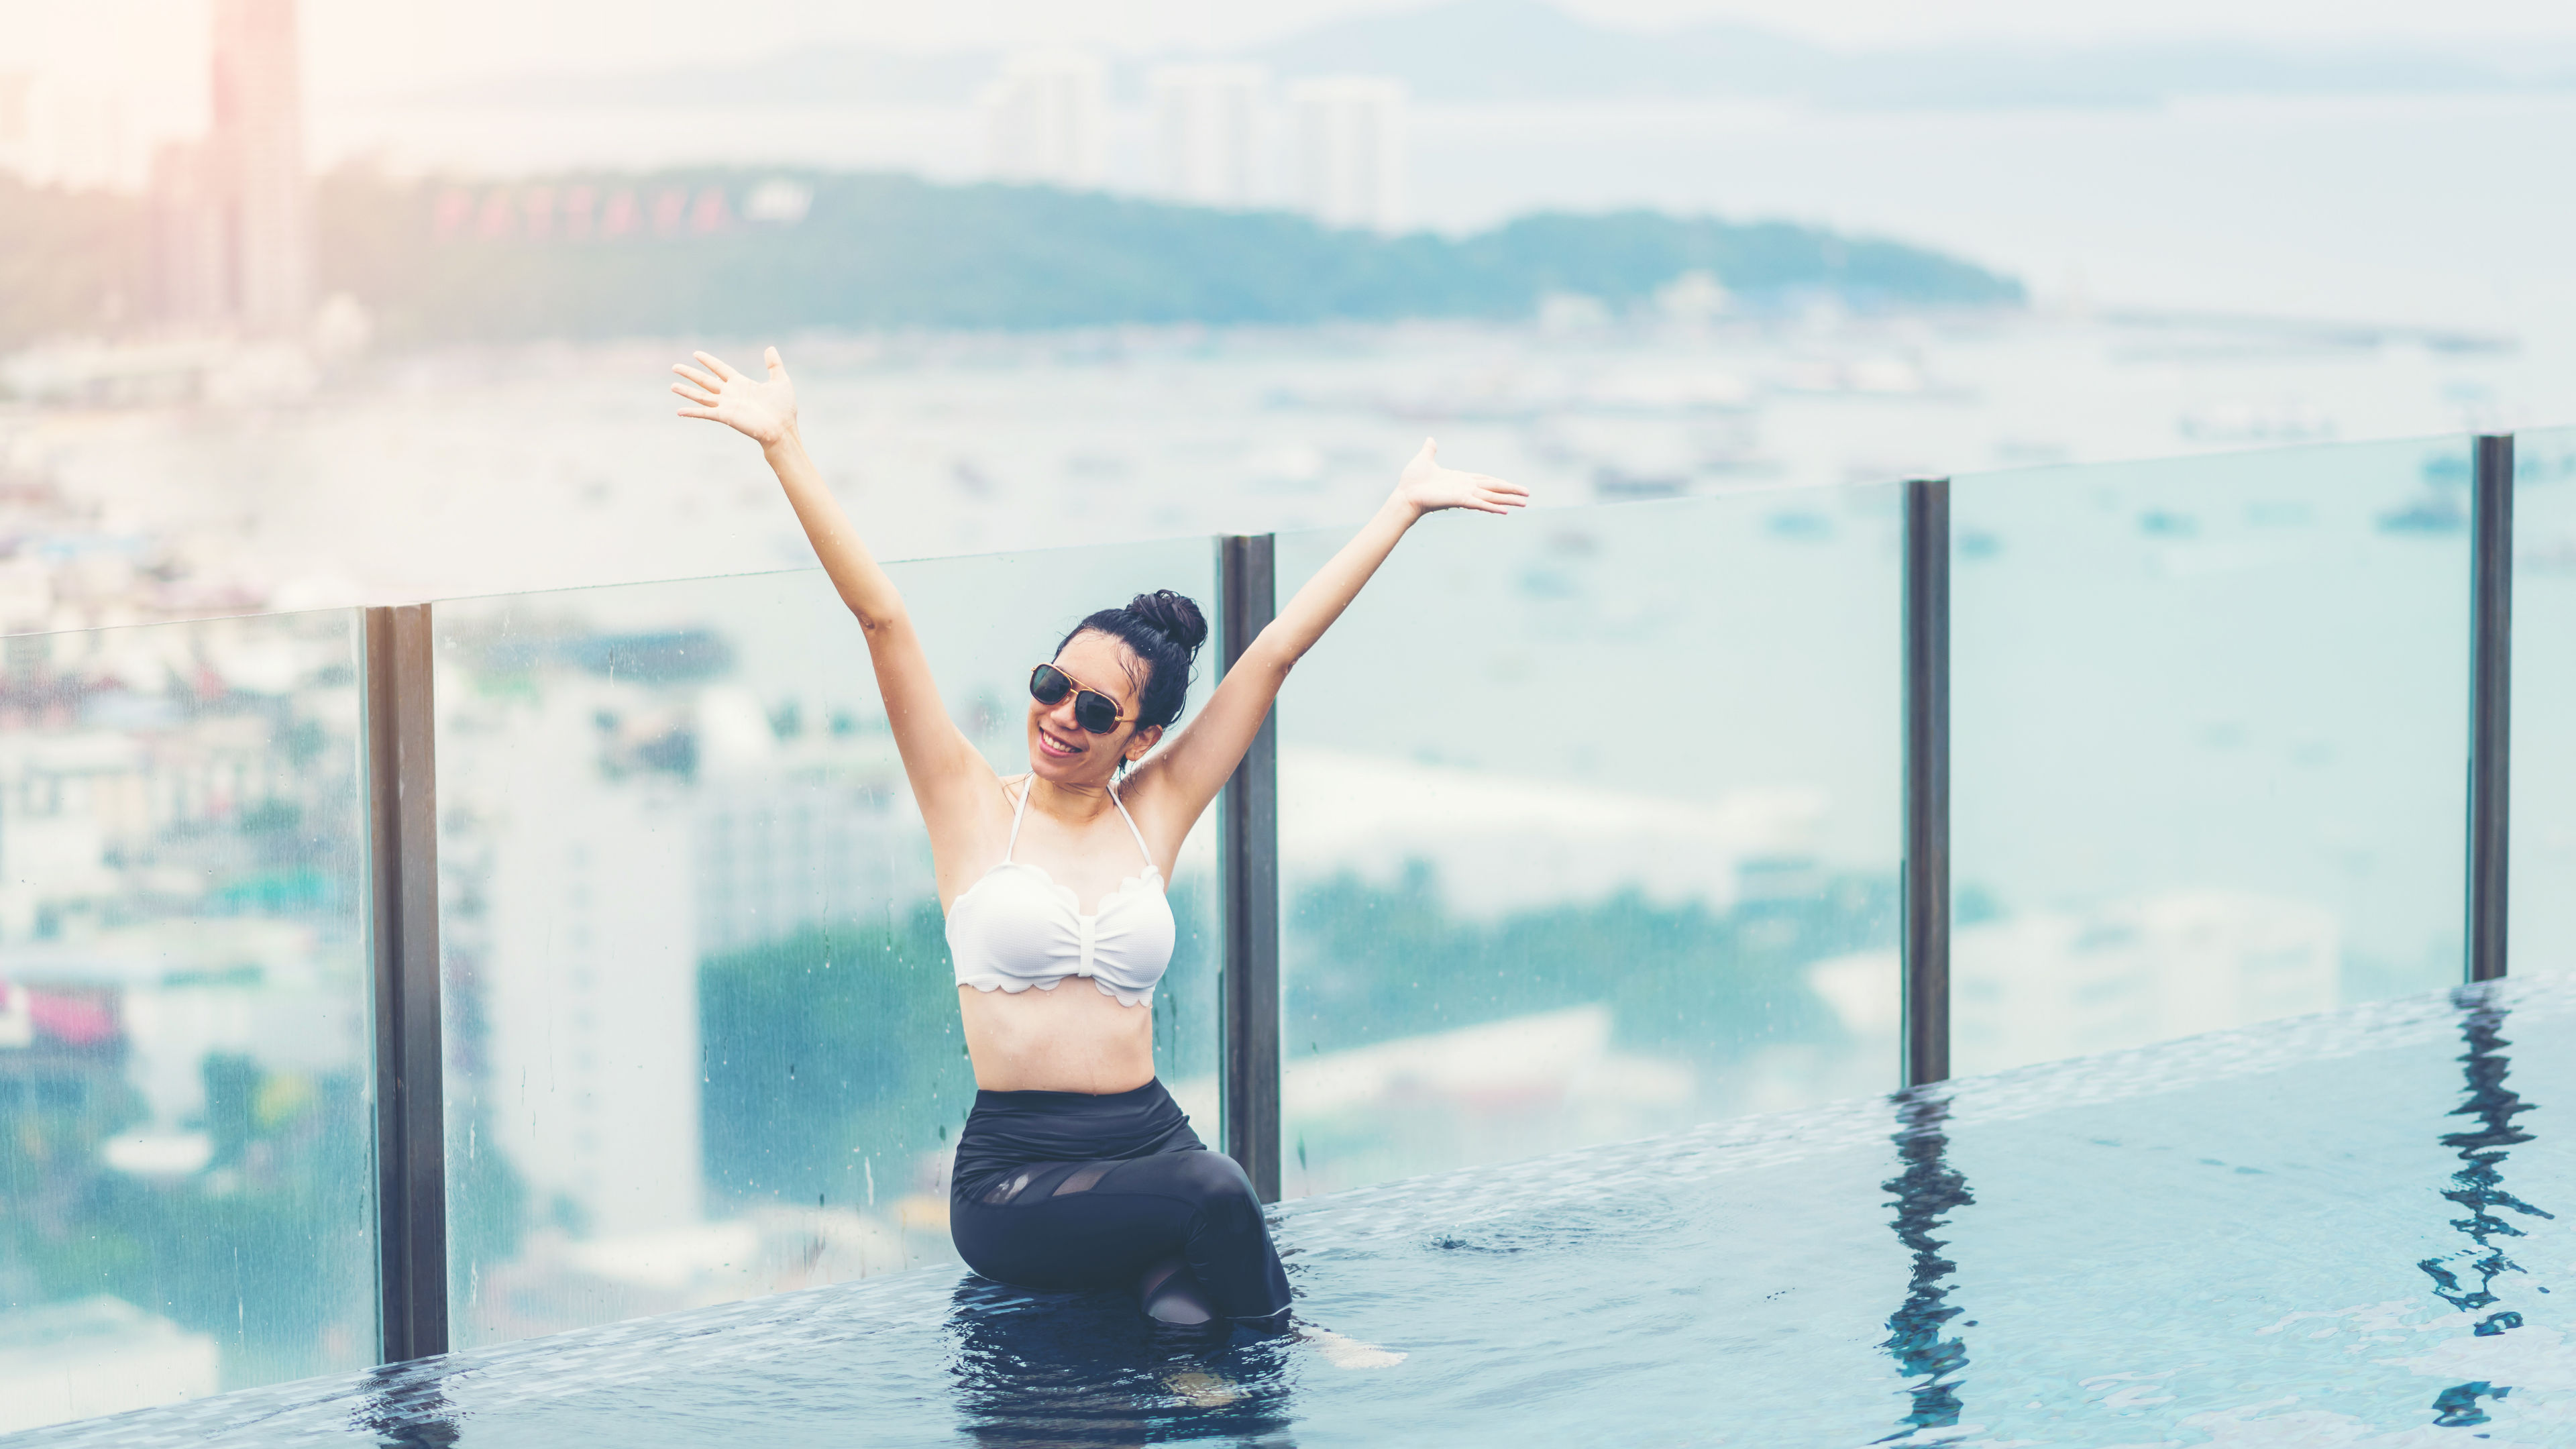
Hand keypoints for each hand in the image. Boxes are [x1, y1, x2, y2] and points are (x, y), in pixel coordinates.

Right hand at [672, 347, 797, 446]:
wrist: (782, 429)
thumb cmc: (783, 409)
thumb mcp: (780, 381)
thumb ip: (774, 364)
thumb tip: (770, 347)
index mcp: (741, 383)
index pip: (720, 368)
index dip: (708, 361)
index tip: (695, 353)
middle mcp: (730, 394)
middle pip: (705, 380)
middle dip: (690, 373)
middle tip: (674, 366)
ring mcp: (726, 405)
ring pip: (701, 395)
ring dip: (686, 391)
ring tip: (672, 386)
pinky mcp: (725, 416)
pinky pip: (705, 413)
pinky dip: (692, 412)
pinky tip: (679, 411)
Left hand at [1393, 438, 1529, 517]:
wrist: (1404, 494)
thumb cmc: (1412, 480)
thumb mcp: (1425, 459)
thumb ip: (1430, 450)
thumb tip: (1430, 439)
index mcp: (1460, 479)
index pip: (1484, 480)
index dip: (1499, 483)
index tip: (1511, 485)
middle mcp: (1465, 487)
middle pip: (1493, 488)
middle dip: (1511, 491)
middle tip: (1527, 495)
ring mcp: (1464, 494)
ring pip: (1491, 496)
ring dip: (1508, 499)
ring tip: (1524, 503)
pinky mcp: (1459, 500)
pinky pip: (1480, 503)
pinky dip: (1493, 506)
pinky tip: (1506, 511)